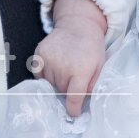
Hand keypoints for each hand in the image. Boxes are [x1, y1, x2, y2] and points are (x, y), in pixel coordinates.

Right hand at [33, 0, 108, 116]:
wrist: (78, 24)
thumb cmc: (92, 47)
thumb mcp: (100, 66)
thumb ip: (92, 85)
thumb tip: (82, 104)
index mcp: (81, 70)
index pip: (73, 97)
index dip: (73, 108)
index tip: (73, 113)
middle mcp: (63, 67)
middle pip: (61, 91)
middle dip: (67, 89)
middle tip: (74, 77)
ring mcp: (49, 60)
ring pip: (49, 84)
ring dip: (56, 81)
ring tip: (65, 68)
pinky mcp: (39, 55)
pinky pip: (39, 75)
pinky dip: (45, 74)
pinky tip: (55, 65)